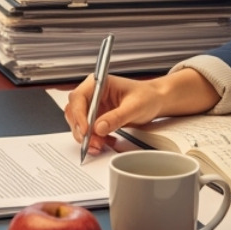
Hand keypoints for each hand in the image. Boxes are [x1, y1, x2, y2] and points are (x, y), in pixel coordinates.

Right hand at [63, 68, 218, 155]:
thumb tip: (99, 128)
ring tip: (100, 146)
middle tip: (94, 143)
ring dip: (86, 137)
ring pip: (79, 124)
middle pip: (74, 112)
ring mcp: (93, 107)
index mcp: (98, 83)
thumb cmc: (147, 97)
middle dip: (81, 130)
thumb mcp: (134, 107)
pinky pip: (88, 131)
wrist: (155, 101)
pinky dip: (94, 140)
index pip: (78, 98)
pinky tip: (106, 142)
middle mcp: (92, 94)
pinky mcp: (97, 118)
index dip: (79, 115)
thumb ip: (116, 117)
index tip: (86, 130)